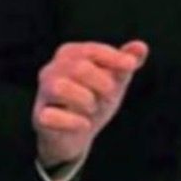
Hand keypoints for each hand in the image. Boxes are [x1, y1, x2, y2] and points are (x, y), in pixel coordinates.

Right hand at [32, 40, 148, 166]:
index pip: (91, 49)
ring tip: (92, 108)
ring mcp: (44, 93)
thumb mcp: (114, 81)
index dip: (113, 57)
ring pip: (60, 87)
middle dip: (102, 83)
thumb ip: (126, 64)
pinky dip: (74, 122)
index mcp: (70, 54)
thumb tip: (141, 46)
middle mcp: (52, 69)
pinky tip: (84, 124)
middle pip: (79, 68)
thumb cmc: (94, 99)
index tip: (131, 66)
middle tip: (110, 95)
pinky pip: (51, 116)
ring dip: (85, 100)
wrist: (77, 134)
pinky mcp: (40, 117)